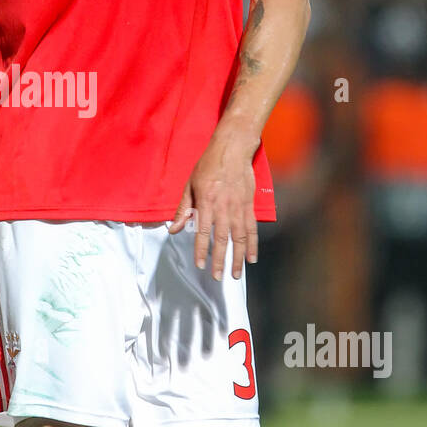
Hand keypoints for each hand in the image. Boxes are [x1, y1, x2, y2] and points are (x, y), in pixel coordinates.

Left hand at [169, 132, 257, 279]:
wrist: (233, 149)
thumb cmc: (208, 165)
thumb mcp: (190, 184)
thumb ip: (183, 209)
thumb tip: (174, 229)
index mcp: (206, 202)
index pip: (202, 232)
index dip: (201, 250)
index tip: (200, 265)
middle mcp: (223, 207)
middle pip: (222, 239)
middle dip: (220, 260)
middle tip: (218, 277)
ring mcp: (238, 207)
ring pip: (239, 237)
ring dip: (237, 258)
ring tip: (235, 274)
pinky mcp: (249, 205)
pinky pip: (252, 228)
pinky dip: (252, 244)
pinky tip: (251, 258)